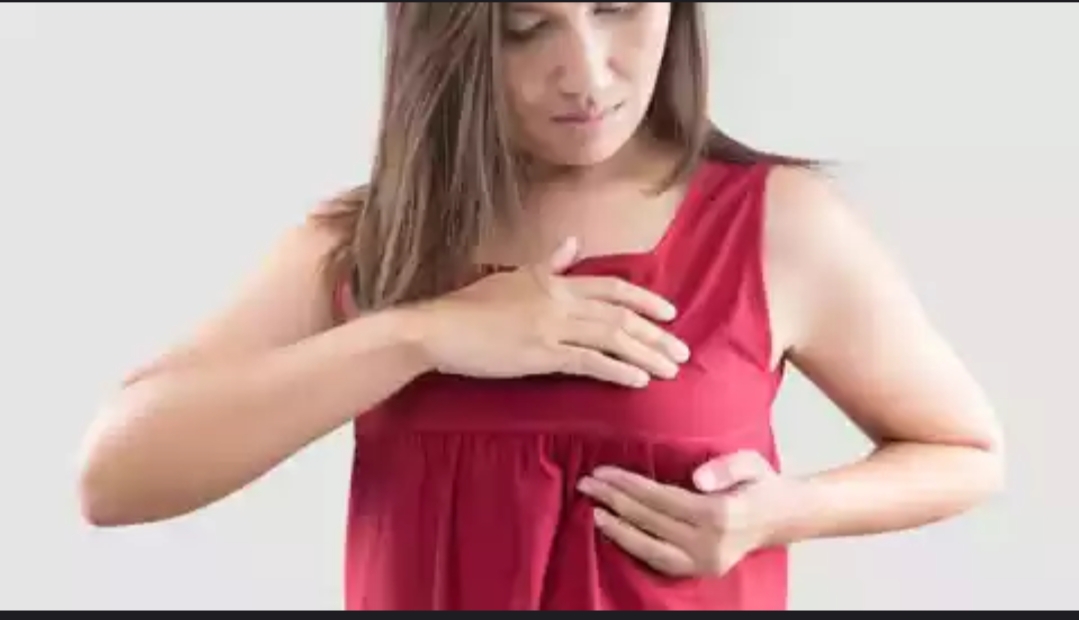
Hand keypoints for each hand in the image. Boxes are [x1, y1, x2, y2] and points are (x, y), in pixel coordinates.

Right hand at [410, 237, 691, 387]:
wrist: (438, 328)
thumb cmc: (470, 306)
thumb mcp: (513, 276)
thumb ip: (548, 263)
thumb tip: (571, 242)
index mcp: (555, 282)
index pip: (612, 288)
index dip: (645, 300)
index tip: (671, 313)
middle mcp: (560, 301)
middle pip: (620, 315)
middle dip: (656, 334)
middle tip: (683, 351)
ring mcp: (551, 328)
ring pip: (611, 339)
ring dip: (646, 354)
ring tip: (670, 370)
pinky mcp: (540, 355)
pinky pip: (589, 362)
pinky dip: (617, 370)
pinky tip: (638, 381)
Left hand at [576, 451, 795, 577]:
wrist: (782, 516)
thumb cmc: (761, 483)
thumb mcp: (751, 461)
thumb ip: (727, 466)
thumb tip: (698, 479)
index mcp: (721, 514)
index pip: (663, 498)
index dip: (630, 485)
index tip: (603, 472)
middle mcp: (711, 543)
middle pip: (652, 521)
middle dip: (615, 501)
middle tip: (587, 485)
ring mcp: (706, 561)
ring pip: (651, 549)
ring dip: (618, 530)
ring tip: (594, 511)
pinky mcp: (702, 570)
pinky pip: (661, 562)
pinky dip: (634, 548)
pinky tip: (615, 531)